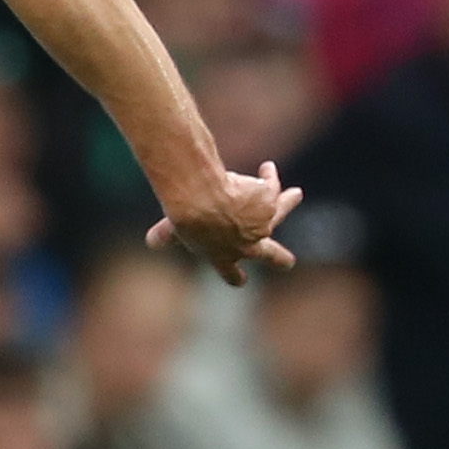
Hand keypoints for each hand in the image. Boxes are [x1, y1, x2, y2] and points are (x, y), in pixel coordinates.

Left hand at [145, 159, 300, 286]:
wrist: (201, 200)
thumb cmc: (184, 217)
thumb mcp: (172, 230)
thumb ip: (165, 237)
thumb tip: (152, 244)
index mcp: (223, 256)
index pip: (231, 275)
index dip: (236, 277)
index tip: (241, 280)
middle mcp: (248, 244)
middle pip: (272, 256)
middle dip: (281, 259)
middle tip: (288, 262)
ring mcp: (262, 223)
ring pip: (280, 211)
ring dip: (288, 201)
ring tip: (296, 194)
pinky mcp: (269, 201)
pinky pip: (272, 186)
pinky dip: (269, 176)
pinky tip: (266, 167)